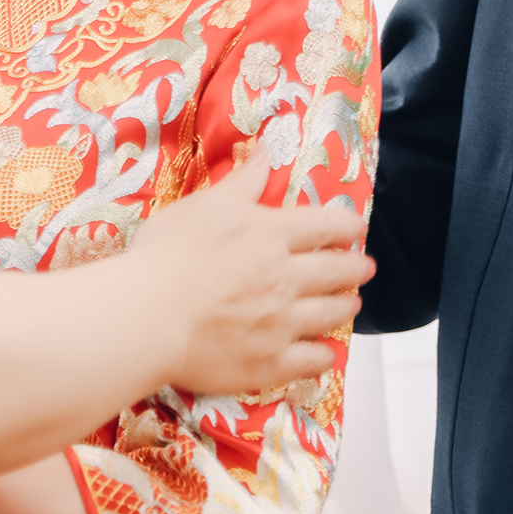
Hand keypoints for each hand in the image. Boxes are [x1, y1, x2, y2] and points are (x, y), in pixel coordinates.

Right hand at [133, 151, 374, 393]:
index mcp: (271, 235)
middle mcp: (286, 277)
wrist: (147, 317)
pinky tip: (327, 353)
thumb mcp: (205, 205)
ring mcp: (282, 323)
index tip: (355, 229)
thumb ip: (242, 181)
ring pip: (331, 314)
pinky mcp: (270, 362)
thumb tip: (266, 151)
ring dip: (346, 307)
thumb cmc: (168, 255)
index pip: (326, 225)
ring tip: (351, 305)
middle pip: (337, 271)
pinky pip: (312, 361)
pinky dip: (324, 355)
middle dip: (356, 268)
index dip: (347, 226)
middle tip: (364, 268)